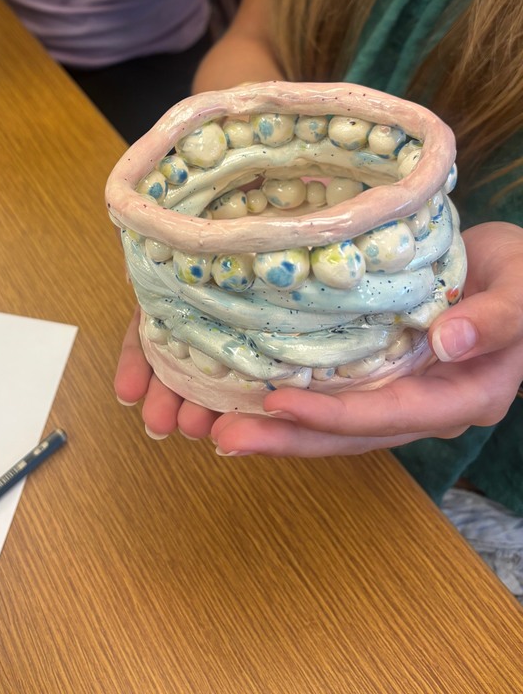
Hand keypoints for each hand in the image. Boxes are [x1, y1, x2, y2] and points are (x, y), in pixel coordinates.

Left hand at [115, 222, 522, 454]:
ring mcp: (401, 394)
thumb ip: (496, 319)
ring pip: (335, 424)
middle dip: (287, 438)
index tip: (275, 402)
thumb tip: (449, 343)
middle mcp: (426, 406)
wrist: (515, 271)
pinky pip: (334, 395)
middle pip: (350, 434)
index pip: (389, 413)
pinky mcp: (381, 373)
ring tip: (217, 427)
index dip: (332, 414)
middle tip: (221, 437)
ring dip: (280, 428)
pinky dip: (292, 399)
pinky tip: (246, 395)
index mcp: (463, 395)